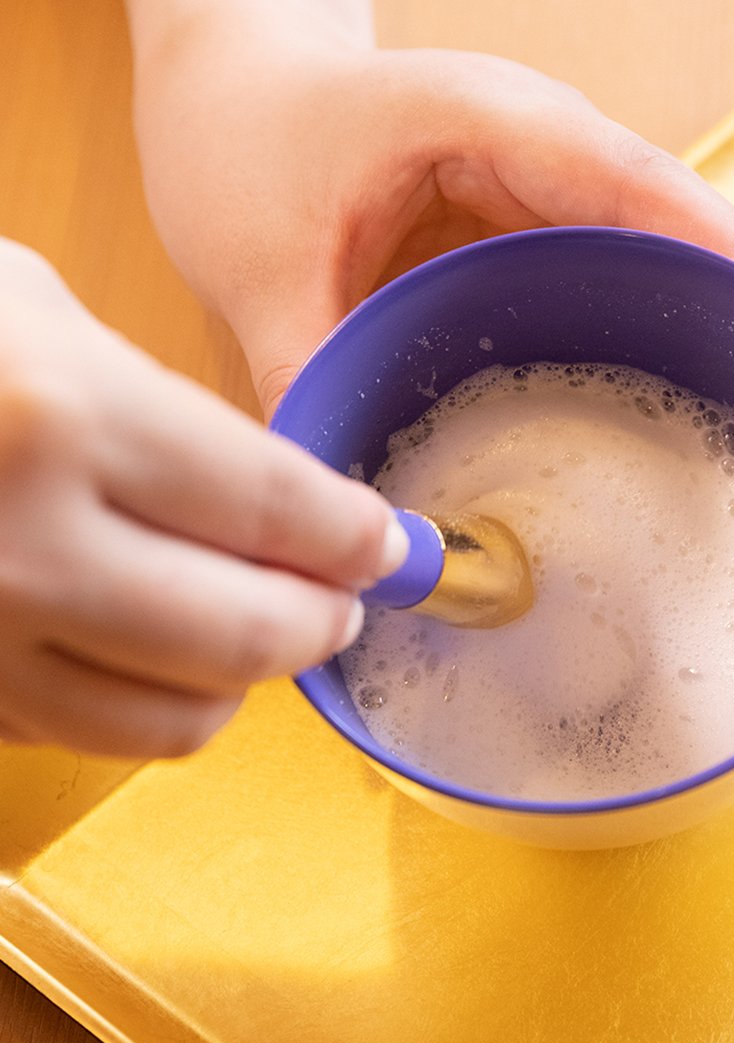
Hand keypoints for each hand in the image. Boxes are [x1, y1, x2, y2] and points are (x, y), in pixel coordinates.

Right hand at [0, 239, 404, 757]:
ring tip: (265, 629)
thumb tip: (271, 499)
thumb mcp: (31, 309)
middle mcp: (20, 546)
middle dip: (323, 621)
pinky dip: (152, 703)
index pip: (277, 511)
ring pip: (175, 716)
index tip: (387, 547)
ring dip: (247, 679)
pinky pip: (84, 733)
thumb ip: (159, 408)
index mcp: (61, 417)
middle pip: (247, 633)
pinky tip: (161, 653)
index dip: (356, 539)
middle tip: (347, 598)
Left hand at [131, 43, 733, 415]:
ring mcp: (550, 187)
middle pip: (682, 222)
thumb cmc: (244, 136)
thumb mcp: (257, 264)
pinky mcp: (540, 228)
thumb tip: (355, 514)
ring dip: (712, 325)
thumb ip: (307, 379)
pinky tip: (668, 405)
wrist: (234, 92)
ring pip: (663, 252)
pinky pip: (618, 276)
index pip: (638, 184)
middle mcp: (545, 146)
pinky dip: (655, 332)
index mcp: (492, 122)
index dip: (723, 256)